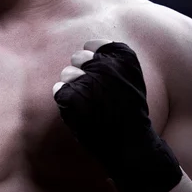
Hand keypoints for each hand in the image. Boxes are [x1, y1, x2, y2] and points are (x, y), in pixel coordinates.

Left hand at [53, 40, 182, 191]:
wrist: (131, 146)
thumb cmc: (130, 112)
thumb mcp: (132, 81)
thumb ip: (113, 61)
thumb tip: (87, 47)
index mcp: (123, 57)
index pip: (94, 44)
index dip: (94, 59)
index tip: (102, 75)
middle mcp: (105, 64)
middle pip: (78, 57)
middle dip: (82, 72)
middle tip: (95, 93)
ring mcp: (87, 80)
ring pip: (67, 73)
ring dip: (73, 86)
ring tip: (90, 105)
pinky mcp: (71, 97)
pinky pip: (59, 90)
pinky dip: (66, 101)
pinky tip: (81, 113)